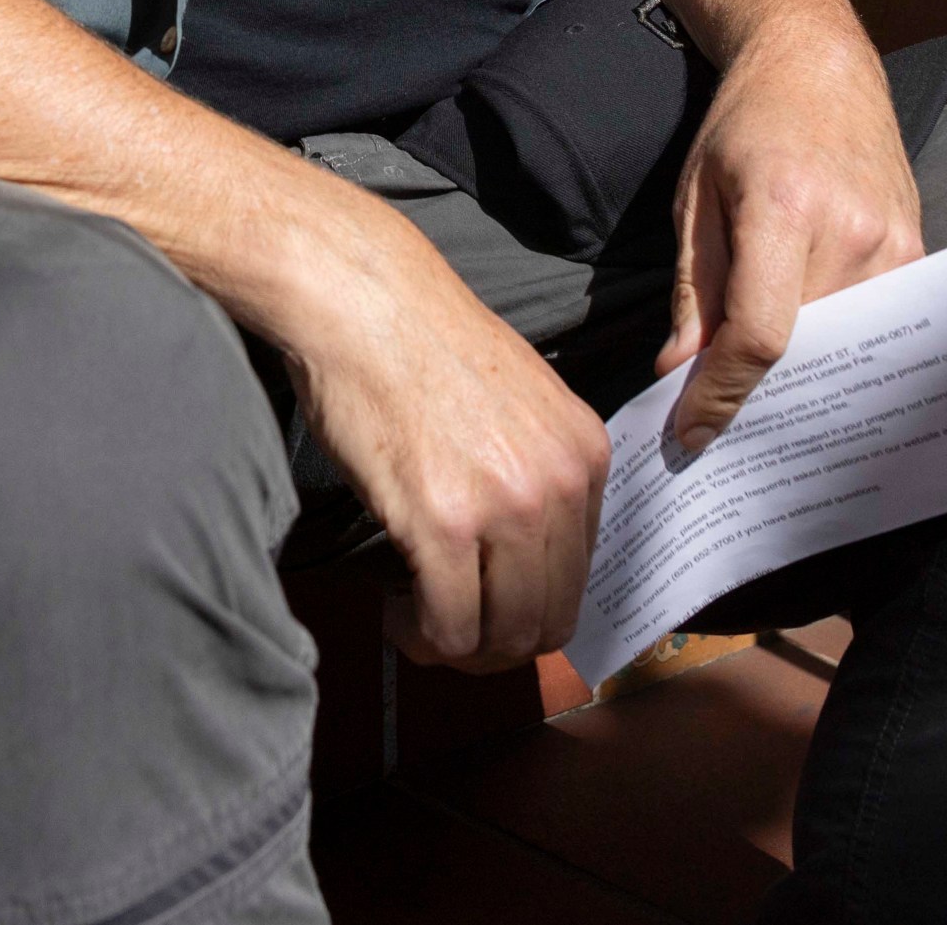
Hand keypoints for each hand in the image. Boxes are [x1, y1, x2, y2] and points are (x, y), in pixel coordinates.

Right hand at [280, 201, 612, 672]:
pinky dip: (422, 637)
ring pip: (505, 635)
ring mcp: (505, 507)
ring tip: (419, 619)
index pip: (581, 577)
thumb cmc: (421, 343)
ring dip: (460, 647)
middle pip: (550, 619)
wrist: (361, 300)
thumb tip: (524, 558)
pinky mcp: (443, 523)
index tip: (485, 603)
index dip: (529, 607)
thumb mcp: (520, 401)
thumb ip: (537, 471)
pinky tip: (397, 608)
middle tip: (449, 627)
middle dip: (499, 643)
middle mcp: (558, 484)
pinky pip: (449, 625)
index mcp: (585, 453)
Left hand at [659, 18, 924, 451]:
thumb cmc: (746, 123)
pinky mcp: (918, 250)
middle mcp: (850, 232)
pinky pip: (876, 325)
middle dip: (758, 398)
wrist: (820, 63)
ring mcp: (894, 243)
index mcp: (784, 209)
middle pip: (805, 352)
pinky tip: (807, 363)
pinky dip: (839, 349)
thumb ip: (691, 290)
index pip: (759, 335)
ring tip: (758, 404)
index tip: (693, 434)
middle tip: (717, 430)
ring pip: (843, 347)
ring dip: (801, 380)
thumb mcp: (697, 197)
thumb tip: (678, 374)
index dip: (722, 395)